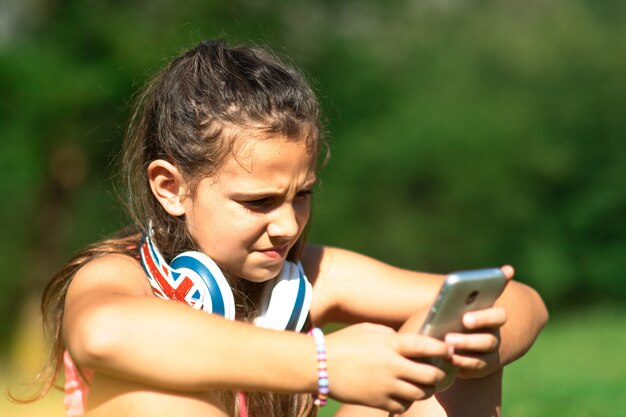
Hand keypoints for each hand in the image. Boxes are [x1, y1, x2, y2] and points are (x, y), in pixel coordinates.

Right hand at [324, 322, 451, 413]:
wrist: (318, 365)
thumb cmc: (343, 343)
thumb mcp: (368, 330)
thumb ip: (391, 335)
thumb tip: (408, 343)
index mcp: (390, 344)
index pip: (426, 346)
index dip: (442, 348)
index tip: (448, 349)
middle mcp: (392, 366)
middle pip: (430, 375)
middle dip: (440, 375)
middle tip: (439, 372)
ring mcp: (385, 386)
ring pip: (420, 393)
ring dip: (426, 390)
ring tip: (424, 385)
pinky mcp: (378, 402)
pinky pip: (403, 406)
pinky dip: (408, 402)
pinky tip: (404, 394)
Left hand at [444, 265, 513, 378]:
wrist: (466, 334)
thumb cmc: (467, 311)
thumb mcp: (471, 298)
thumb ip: (485, 286)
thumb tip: (509, 269)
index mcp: (493, 318)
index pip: (497, 317)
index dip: (483, 318)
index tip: (465, 317)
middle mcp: (494, 338)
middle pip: (488, 340)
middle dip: (469, 338)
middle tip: (448, 336)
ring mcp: (489, 356)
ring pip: (481, 356)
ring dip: (462, 351)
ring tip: (444, 345)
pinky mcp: (479, 368)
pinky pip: (472, 368)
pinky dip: (459, 363)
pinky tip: (445, 356)